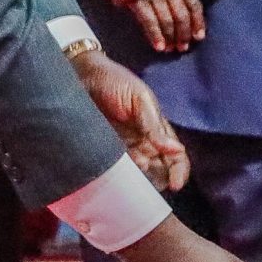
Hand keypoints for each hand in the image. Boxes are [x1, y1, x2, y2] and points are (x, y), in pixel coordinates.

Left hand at [69, 47, 187, 191]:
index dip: (179, 171)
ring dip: (138, 177)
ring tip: (133, 170)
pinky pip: (115, 168)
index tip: (175, 185)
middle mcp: (143, 143)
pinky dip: (119, 174)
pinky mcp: (104, 151)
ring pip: (137, 172)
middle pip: (158, 168)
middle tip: (149, 178)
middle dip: (158, 178)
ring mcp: (124, 148)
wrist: (82, 76)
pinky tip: (117, 172)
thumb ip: (155, 126)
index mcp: (157, 129)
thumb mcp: (140, 99)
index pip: (175, 155)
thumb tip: (176, 150)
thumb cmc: (115, 82)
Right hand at [129, 0, 205, 54]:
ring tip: (170, 49)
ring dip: (171, 38)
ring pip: (168, 20)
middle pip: (182, 16)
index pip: (194, 4)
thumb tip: (184, 2)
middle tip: (182, 48)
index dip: (198, 22)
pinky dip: (155, 35)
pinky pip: (149, 20)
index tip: (199, 36)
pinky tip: (158, 47)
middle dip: (183, 34)